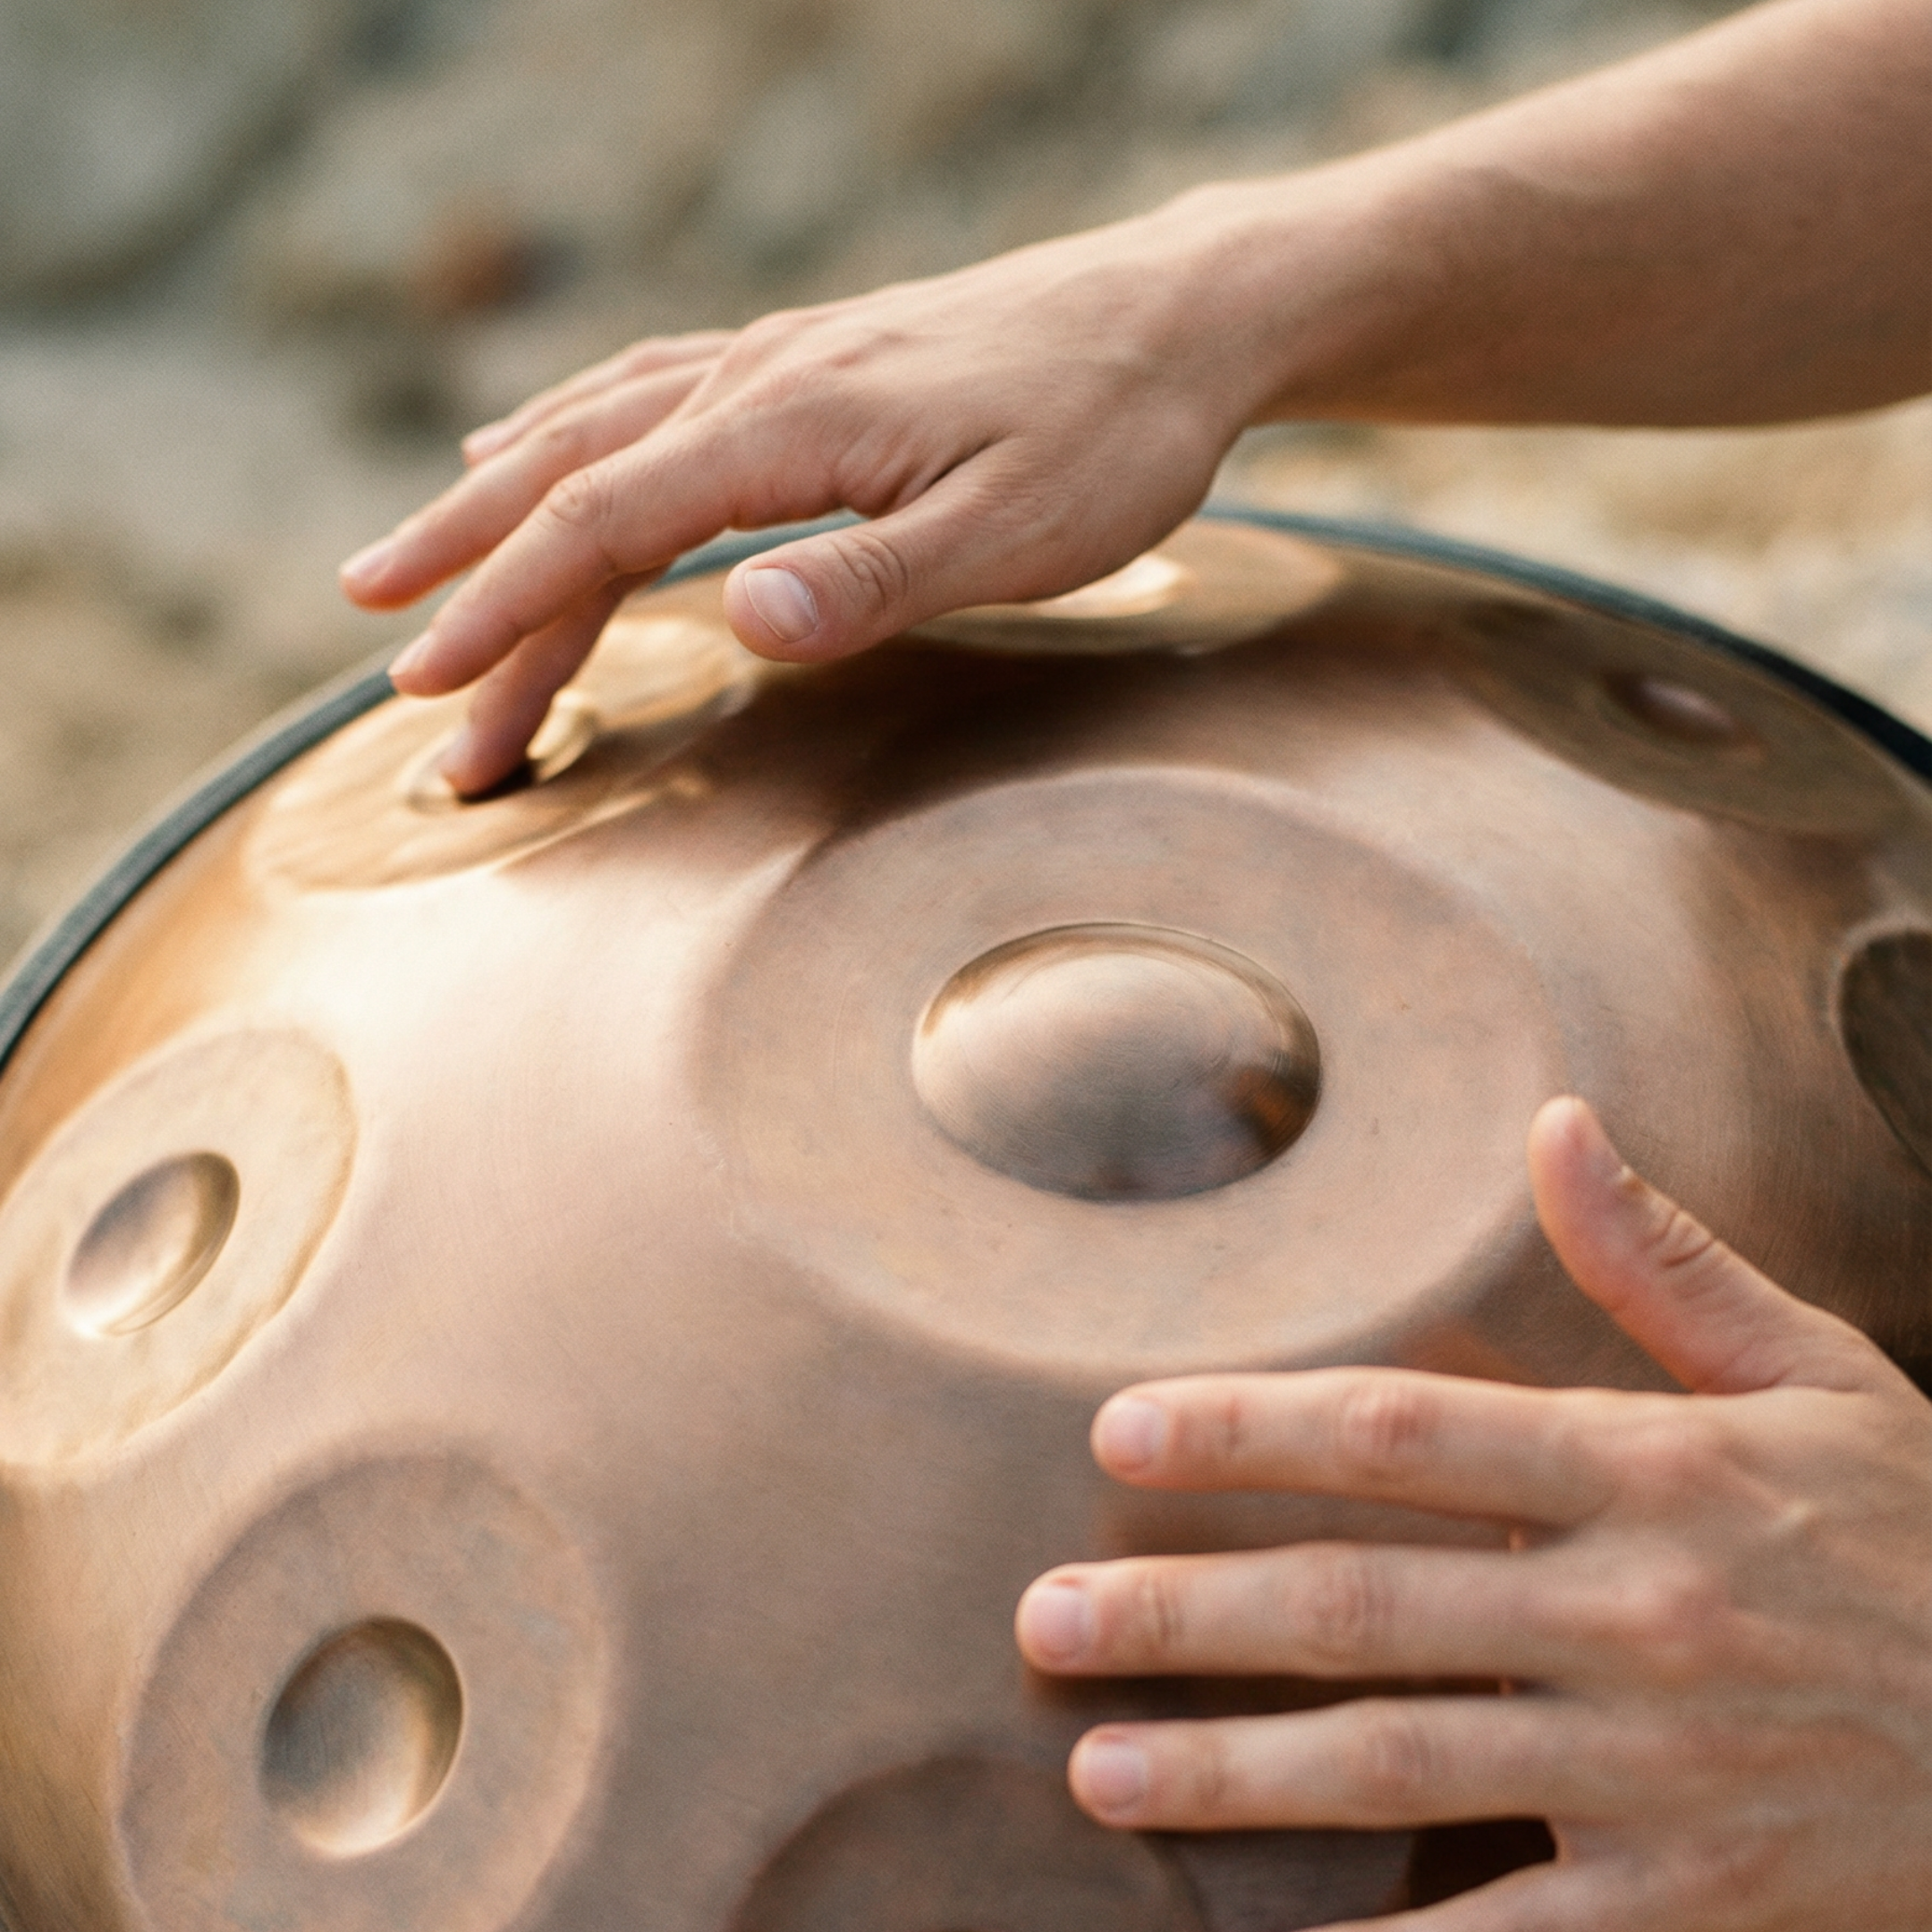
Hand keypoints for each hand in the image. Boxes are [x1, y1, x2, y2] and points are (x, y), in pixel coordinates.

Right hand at [336, 201, 1279, 793]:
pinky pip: (648, 389)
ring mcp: (780, 361)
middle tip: (386, 660)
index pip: (603, 525)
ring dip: (494, 499)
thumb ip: (873, 579)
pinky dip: (567, 429)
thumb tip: (739, 623)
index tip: (431, 685)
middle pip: (570, 478)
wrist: (1181, 319)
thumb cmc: (1114, 436)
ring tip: (414, 555)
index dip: (506, 610)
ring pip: (595, 428)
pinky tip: (534, 442)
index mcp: (790, 425)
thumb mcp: (1019, 533)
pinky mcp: (811, 364)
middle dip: (470, 573)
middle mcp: (761, 378)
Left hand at [1015, 1097, 1931, 1929]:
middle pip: (1367, 1604)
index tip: (1119, 1434)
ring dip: (1236, 1771)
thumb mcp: (1820, 1375)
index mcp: (1653, 1470)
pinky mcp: (1698, 1903)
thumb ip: (1666, 1260)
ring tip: (1096, 1771)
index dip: (1251, 1430)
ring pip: (1404, 1766)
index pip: (1406, 1432)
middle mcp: (1637, 1611)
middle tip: (1041, 1620)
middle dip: (1188, 1612)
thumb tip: (1554, 1125)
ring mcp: (1662, 1769)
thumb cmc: (1929, 1536)